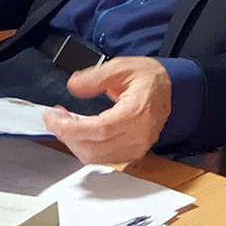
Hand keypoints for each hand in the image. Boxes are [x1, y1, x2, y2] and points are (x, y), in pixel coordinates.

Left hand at [43, 57, 172, 163]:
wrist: (171, 90)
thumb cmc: (151, 79)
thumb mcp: (122, 66)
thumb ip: (95, 77)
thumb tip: (74, 86)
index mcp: (139, 112)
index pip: (100, 130)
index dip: (72, 128)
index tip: (53, 118)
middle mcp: (139, 135)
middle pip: (94, 148)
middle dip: (67, 135)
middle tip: (54, 117)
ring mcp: (137, 147)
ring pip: (96, 157)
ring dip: (73, 142)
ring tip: (64, 122)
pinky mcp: (133, 153)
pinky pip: (102, 158)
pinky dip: (85, 147)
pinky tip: (78, 132)